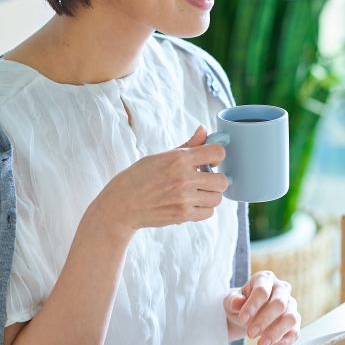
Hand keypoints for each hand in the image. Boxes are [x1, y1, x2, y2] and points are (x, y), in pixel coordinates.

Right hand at [96, 124, 229, 231]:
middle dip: (216, 179)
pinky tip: (190, 204)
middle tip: (203, 180)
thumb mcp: (160, 156)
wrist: (122, 205)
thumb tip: (204, 130)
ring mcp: (185, 198)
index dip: (217, 156)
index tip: (210, 161)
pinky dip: (203, 209)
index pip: (217, 152)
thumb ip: (187, 145)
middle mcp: (184, 178)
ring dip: (210, 196)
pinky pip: (209, 213)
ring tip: (196, 193)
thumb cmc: (138, 178)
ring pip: (217, 198)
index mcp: (179, 158)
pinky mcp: (183, 215)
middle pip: (223, 180)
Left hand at [224, 271, 299, 344]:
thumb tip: (238, 302)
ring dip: (275, 333)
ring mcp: (290, 305)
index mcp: (265, 279)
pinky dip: (284, 343)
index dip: (253, 306)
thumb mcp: (230, 301)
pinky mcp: (294, 322)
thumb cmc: (239, 304)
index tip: (243, 320)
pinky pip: (294, 333)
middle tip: (250, 334)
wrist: (245, 316)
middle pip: (279, 304)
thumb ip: (233, 300)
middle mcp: (281, 289)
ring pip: (290, 318)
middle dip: (264, 320)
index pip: (262, 291)